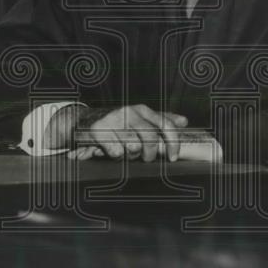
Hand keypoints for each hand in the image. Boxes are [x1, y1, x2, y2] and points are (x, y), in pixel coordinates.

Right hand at [65, 104, 188, 161]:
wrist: (83, 120)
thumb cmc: (116, 123)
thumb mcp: (139, 118)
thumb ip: (161, 120)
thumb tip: (183, 121)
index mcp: (141, 109)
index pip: (165, 124)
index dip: (173, 142)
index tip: (173, 156)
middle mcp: (129, 112)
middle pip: (150, 138)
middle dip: (150, 154)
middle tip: (145, 158)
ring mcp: (113, 120)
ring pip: (133, 148)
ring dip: (129, 155)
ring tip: (123, 150)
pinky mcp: (98, 130)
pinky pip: (116, 152)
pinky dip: (114, 156)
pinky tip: (110, 150)